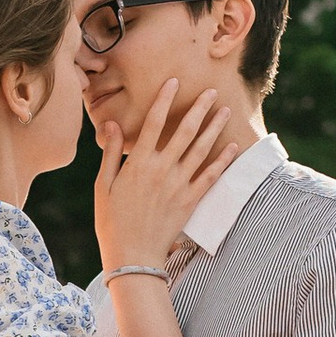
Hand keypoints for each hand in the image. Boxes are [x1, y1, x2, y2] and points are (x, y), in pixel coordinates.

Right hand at [94, 79, 243, 277]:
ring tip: (225, 110)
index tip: (174, 82)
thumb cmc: (112, 221)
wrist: (132, 255)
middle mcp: (161, 169)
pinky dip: (222, 160)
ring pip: (201, 149)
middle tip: (211, 90)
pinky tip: (232, 146)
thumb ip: (110, 153)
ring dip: (214, 128)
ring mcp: (178, 185)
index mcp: (138, 163)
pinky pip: (210, 176)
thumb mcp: (103, 185)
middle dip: (199, 108)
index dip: (164, 99)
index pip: (153, 122)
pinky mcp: (190, 201)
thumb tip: (110, 123)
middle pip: (184, 131)